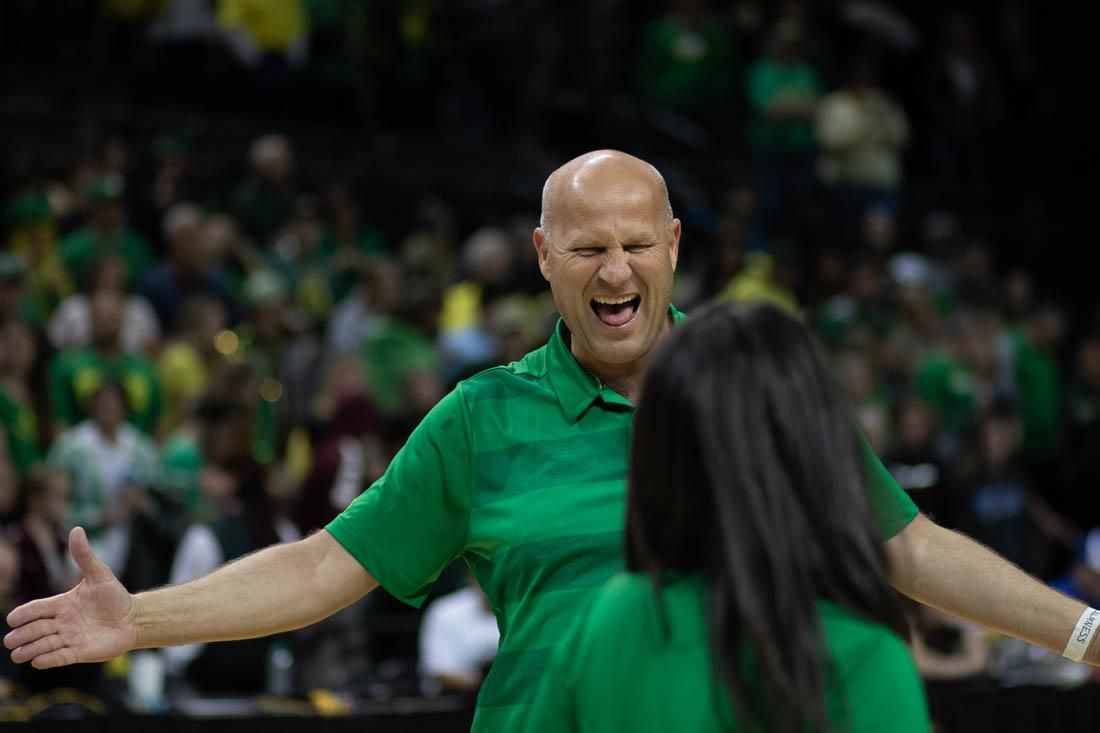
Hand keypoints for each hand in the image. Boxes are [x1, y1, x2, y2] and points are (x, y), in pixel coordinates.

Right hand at [4, 527, 138, 668]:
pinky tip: (37, 662)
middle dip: (22, 635)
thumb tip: (76, 529)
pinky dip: (48, 660)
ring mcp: (69, 638)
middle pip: (36, 629)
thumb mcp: (100, 574)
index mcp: (62, 604)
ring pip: (44, 645)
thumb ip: (84, 556)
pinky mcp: (78, 652)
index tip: (12, 619)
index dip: (24, 614)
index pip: (37, 609)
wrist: (134, 618)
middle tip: (10, 640)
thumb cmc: (115, 596)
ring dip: (30, 650)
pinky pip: (60, 657)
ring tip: (17, 654)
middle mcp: (61, 622)